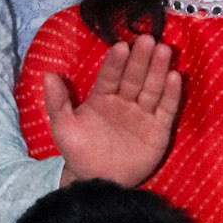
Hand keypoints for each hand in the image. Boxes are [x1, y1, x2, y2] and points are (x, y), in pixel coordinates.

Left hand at [47, 33, 181, 186]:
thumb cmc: (80, 153)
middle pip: (134, 77)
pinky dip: (171, 94)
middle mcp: (125, 101)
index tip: (121, 46)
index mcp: (102, 97)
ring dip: (158, 69)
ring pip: (151, 88)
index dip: (115, 62)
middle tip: (147, 39)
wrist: (98, 183)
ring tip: (163, 50)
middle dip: (140, 59)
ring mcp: (143, 114)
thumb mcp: (64, 128)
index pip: (110, 75)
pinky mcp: (159, 129)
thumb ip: (57, 102)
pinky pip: (166, 109)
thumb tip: (48, 74)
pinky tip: (175, 77)